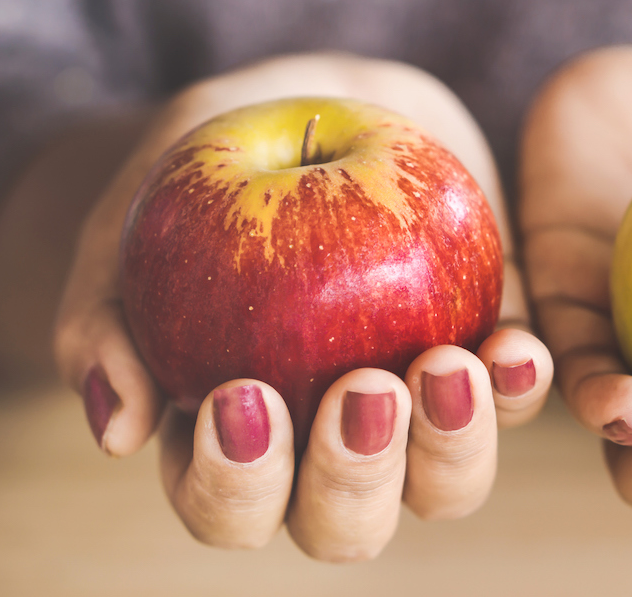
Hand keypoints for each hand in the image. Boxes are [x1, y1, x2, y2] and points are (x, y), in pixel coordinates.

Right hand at [53, 53, 552, 559]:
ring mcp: (418, 417)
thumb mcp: (146, 209)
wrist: (320, 108)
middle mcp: (331, 450)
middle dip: (354, 477)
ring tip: (446, 366)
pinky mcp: (488, 366)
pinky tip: (515, 347)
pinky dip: (522, 385)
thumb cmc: (212, 166)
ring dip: (451, 445)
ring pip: (443, 486)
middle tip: (362, 391)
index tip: (244, 396)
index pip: (229, 505)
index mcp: (238, 440)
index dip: (236, 482)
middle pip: (345, 524)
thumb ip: (109, 312)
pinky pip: (517, 401)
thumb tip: (116, 429)